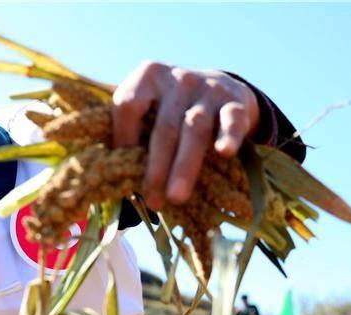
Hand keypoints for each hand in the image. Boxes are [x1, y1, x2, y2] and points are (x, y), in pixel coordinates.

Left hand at [112, 63, 259, 210]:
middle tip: (153, 201)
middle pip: (164, 126)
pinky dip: (228, 136)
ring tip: (176, 197)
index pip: (128, 105)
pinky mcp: (235, 103)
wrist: (219, 88)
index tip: (122, 170)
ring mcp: (208, 89)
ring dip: (184, 166)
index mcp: (148, 76)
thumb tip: (114, 179)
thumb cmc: (171, 110)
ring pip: (195, 128)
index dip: (123, 138)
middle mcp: (178, 79)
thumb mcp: (149, 109)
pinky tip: (224, 153)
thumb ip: (132, 133)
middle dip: (157, 167)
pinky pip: (232, 120)